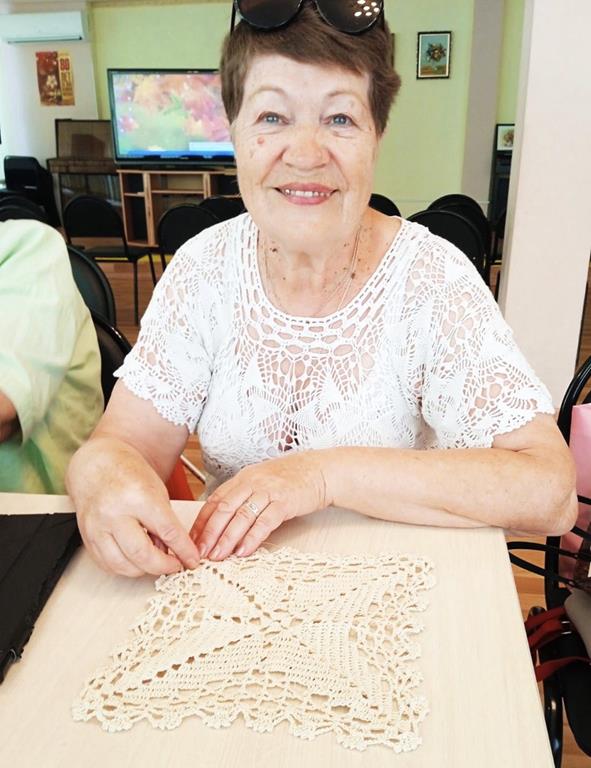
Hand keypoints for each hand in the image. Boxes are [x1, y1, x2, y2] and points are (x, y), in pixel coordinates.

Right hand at [76, 479, 201, 576]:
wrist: (98, 466)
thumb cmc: (129, 474)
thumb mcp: (158, 492)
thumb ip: (166, 523)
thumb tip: (174, 553)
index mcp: (138, 496)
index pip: (167, 531)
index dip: (183, 550)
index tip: (192, 560)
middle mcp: (114, 513)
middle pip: (141, 554)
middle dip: (163, 567)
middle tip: (175, 565)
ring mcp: (97, 527)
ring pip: (122, 565)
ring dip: (144, 570)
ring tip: (154, 560)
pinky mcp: (87, 538)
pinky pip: (107, 565)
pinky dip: (125, 567)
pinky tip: (135, 559)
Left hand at [189, 451, 328, 560]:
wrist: (320, 471)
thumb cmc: (289, 480)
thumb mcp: (260, 482)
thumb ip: (242, 497)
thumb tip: (221, 523)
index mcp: (242, 478)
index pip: (215, 501)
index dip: (202, 522)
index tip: (191, 541)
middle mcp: (252, 482)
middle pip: (224, 509)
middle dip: (209, 533)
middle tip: (199, 553)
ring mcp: (268, 491)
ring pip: (241, 516)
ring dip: (227, 539)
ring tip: (217, 556)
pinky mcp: (285, 501)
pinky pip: (265, 522)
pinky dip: (252, 538)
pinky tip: (243, 551)